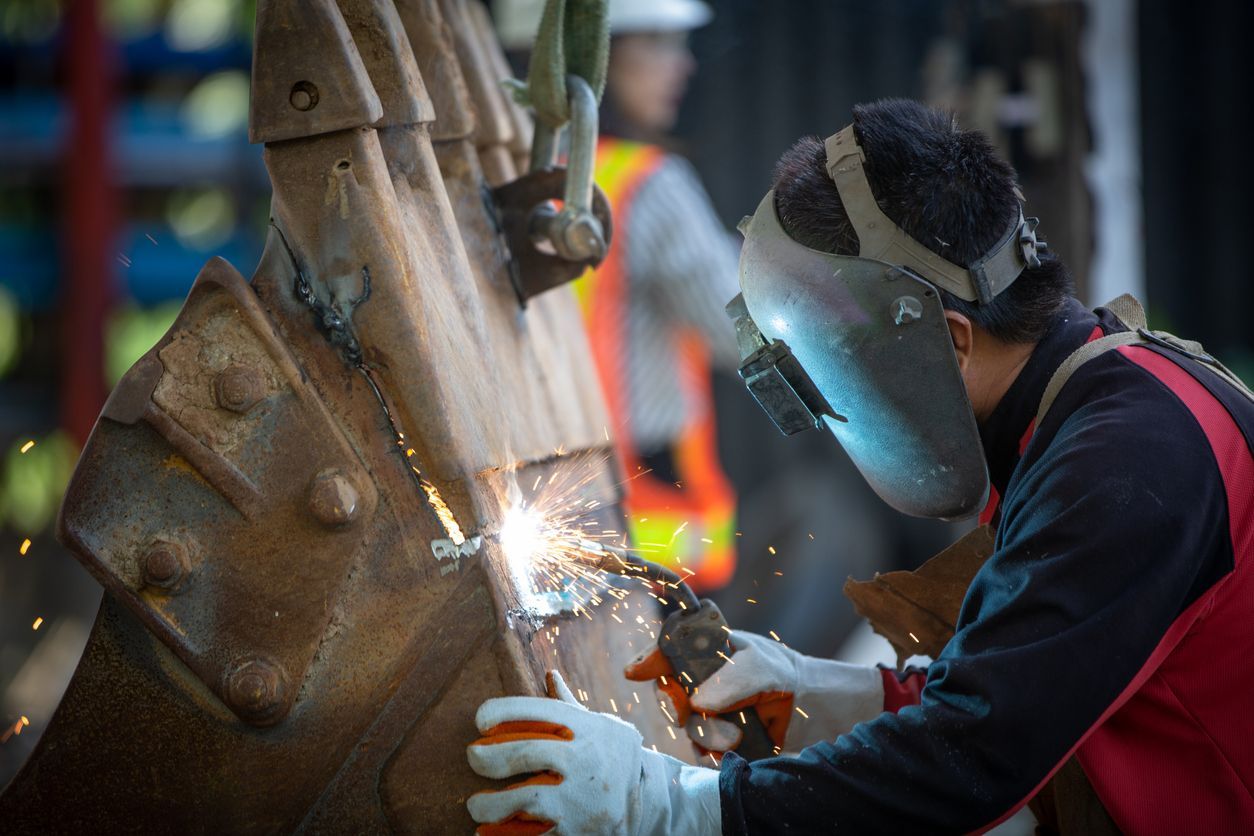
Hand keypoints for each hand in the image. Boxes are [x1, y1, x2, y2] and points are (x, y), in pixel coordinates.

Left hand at [466, 671, 720, 834]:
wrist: (651, 800)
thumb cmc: (615, 756)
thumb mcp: (599, 726)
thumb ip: (568, 706)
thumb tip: (549, 675)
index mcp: (586, 728)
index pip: (539, 710)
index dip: (502, 711)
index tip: (479, 720)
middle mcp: (584, 759)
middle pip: (527, 752)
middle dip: (489, 757)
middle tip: (473, 759)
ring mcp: (582, 797)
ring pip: (528, 798)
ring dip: (492, 803)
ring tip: (477, 805)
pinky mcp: (578, 829)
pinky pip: (538, 834)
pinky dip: (509, 835)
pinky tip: (489, 833)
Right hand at [625, 630, 884, 753]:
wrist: (807, 708)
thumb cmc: (782, 673)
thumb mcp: (760, 666)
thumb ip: (732, 680)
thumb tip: (699, 702)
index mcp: (704, 653)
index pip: (667, 653)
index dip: (648, 662)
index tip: (634, 671)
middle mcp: (699, 682)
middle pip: (668, 694)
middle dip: (675, 706)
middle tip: (687, 712)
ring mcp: (707, 712)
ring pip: (686, 728)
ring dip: (707, 735)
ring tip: (735, 737)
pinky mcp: (716, 739)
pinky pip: (701, 751)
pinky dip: (713, 754)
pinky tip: (733, 750)